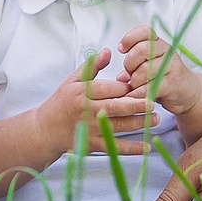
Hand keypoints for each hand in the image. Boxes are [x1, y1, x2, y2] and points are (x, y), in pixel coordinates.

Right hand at [26, 48, 157, 155]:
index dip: (126, 87)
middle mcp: (85, 111)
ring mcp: (89, 129)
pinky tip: (147, 146)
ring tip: (157, 119)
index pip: (108, 88)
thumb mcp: (72, 81)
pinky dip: (132, 148)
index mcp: (81, 92)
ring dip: (139, 123)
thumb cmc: (60, 103)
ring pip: (119, 126)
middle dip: (137, 105)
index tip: (141, 84)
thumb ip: (91, 67)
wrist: (44, 131)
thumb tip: (108, 51)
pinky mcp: (92, 145)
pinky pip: (116, 147)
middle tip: (154, 102)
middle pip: (115, 107)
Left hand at [112, 27, 197, 117]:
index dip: (129, 38)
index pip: (145, 31)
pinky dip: (139, 93)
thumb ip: (134, 68)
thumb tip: (118, 78)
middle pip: (142, 49)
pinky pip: (151, 87)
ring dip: (134, 81)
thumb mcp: (149, 67)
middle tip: (129, 73)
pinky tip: (135, 96)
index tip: (121, 49)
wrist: (188, 93)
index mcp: (159, 43)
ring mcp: (172, 67)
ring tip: (134, 87)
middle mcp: (167, 52)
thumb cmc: (164, 78)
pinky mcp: (173, 84)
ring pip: (145, 70)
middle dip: (129, 63)